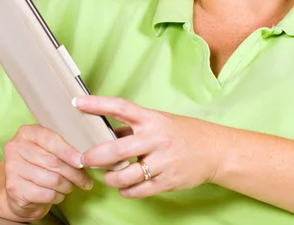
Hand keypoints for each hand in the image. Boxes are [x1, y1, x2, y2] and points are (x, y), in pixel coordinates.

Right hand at [0, 124, 93, 221]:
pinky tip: (58, 195)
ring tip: (72, 187)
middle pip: (53, 161)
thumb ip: (61, 149)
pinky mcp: (14, 188)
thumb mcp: (47, 151)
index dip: (69, 152)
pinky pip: (46, 194)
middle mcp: (15, 147)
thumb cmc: (38, 167)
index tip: (82, 161)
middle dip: (74, 173)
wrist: (18, 193)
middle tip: (86, 180)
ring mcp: (12, 168)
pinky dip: (58, 196)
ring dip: (68, 186)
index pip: (51, 140)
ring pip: (52, 179)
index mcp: (26, 132)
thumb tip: (86, 158)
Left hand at [74, 96, 225, 198]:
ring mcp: (162, 161)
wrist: (216, 150)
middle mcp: (156, 138)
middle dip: (94, 157)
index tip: (77, 103)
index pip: (120, 107)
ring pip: (125, 175)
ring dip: (110, 178)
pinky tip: (123, 186)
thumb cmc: (184, 133)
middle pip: (117, 149)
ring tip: (107, 176)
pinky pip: (138, 190)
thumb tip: (106, 130)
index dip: (97, 104)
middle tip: (82, 159)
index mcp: (152, 119)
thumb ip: (133, 126)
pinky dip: (125, 190)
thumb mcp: (159, 121)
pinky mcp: (167, 181)